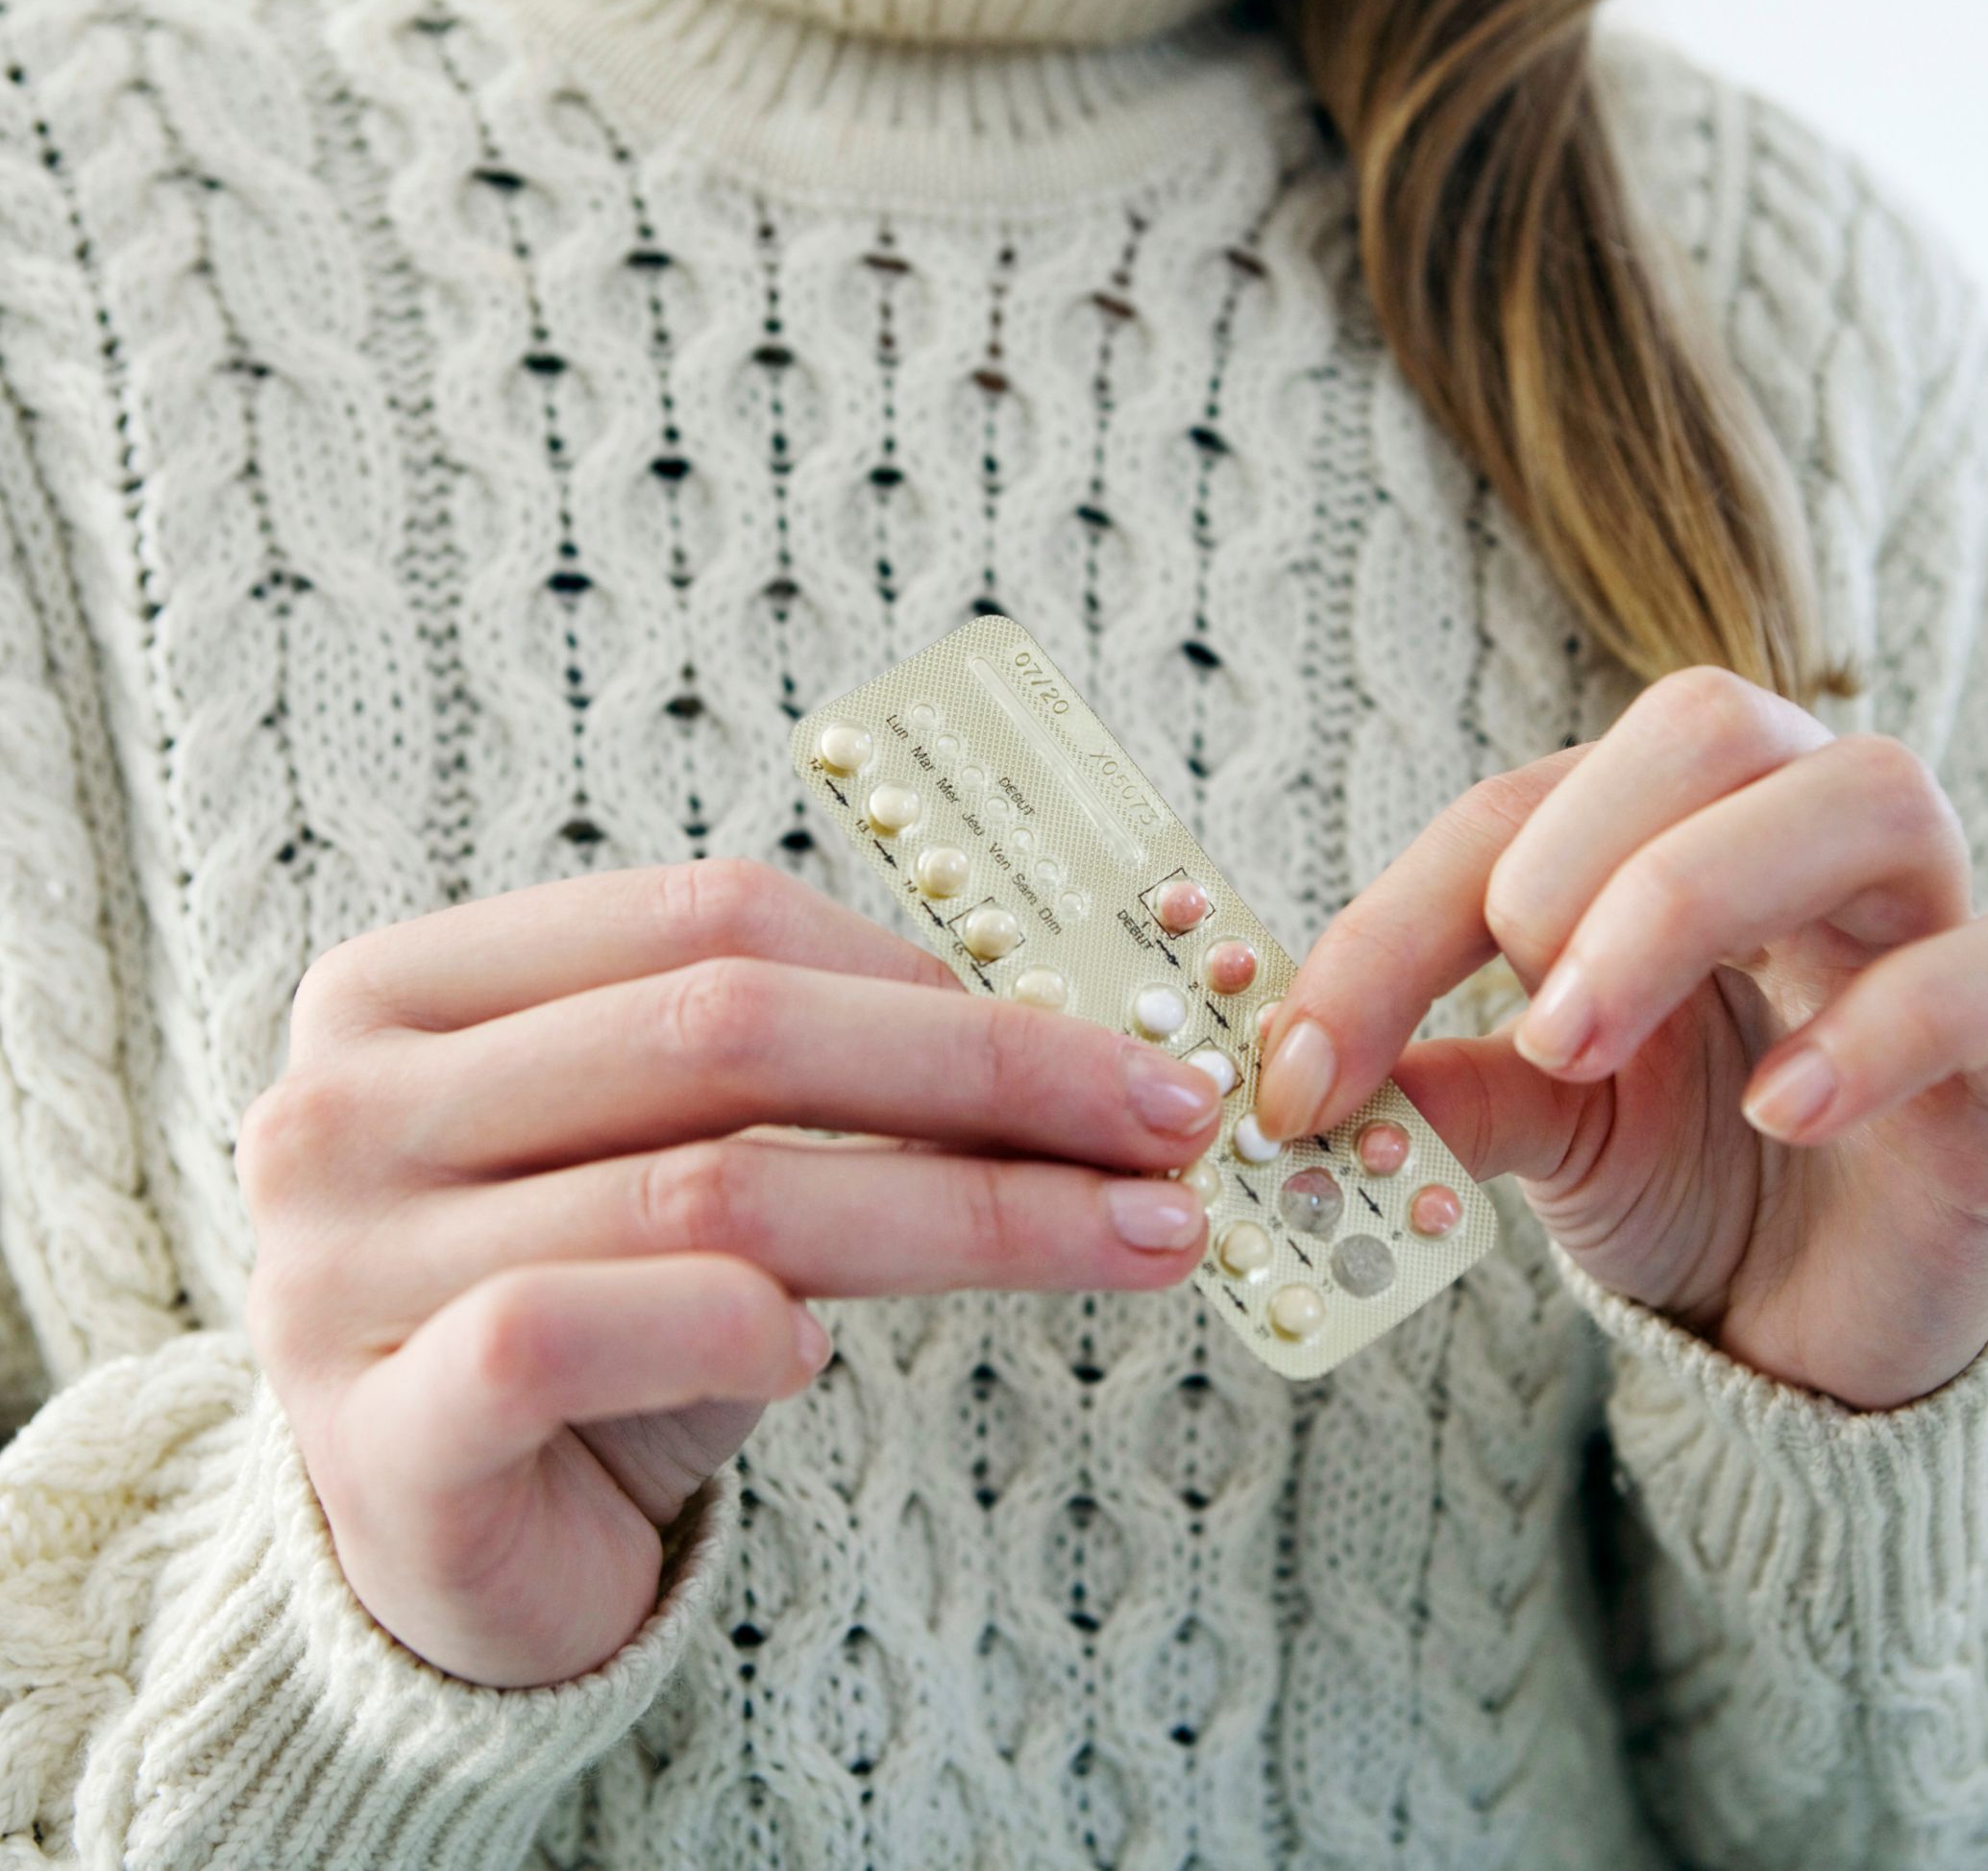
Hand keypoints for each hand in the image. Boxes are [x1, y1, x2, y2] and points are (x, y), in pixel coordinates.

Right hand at [239, 859, 1222, 1687]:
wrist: (449, 1553)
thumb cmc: (599, 1326)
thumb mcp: (691, 1170)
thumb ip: (813, 1090)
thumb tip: (1076, 1049)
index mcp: (414, 991)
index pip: (709, 921)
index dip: (931, 973)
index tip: (1113, 1044)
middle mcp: (345, 1106)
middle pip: (724, 1036)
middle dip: (986, 1077)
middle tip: (1167, 1124)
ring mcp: (335, 1266)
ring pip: (707, 1190)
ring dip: (959, 1212)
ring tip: (1128, 1236)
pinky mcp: (375, 1432)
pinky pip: (570, 1332)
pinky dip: (727, 1328)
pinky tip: (817, 1355)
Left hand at [1252, 668, 1987, 1410]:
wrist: (1821, 1322)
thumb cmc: (1690, 1179)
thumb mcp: (1545, 1130)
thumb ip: (1447, 1087)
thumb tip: (1301, 1080)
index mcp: (1664, 832)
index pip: (1519, 808)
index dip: (1392, 928)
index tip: (1300, 1075)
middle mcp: (1801, 834)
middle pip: (1710, 720)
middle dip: (1580, 854)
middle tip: (1518, 1021)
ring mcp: (1930, 920)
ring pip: (1869, 791)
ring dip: (1697, 897)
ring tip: (1590, 1046)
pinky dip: (1891, 1024)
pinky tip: (1785, 1113)